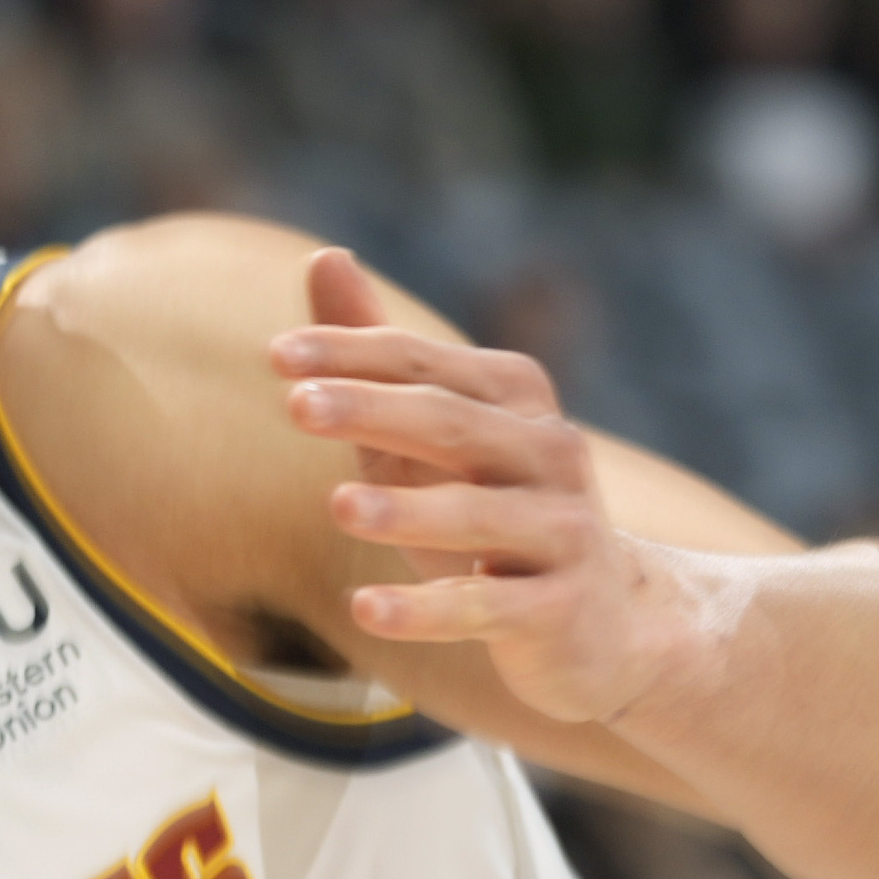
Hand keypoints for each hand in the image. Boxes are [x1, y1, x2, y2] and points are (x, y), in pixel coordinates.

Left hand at [270, 249, 712, 727]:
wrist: (602, 621)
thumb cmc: (495, 513)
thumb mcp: (435, 435)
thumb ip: (380, 357)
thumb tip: (323, 256)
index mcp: (515, 397)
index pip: (424, 363)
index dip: (353, 353)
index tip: (276, 354)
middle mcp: (548, 452)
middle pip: (452, 423)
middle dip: (373, 410)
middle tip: (295, 405)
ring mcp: (561, 531)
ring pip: (478, 515)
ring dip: (407, 510)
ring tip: (338, 506)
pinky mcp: (558, 610)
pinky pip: (485, 607)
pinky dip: (426, 609)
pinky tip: (365, 610)